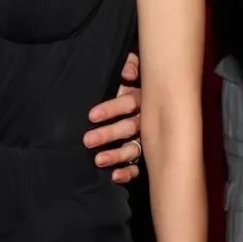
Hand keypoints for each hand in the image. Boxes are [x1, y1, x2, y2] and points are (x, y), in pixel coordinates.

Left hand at [84, 50, 142, 184]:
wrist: (155, 98)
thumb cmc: (128, 82)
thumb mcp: (129, 70)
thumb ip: (129, 65)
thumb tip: (128, 74)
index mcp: (142, 98)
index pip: (129, 102)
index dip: (112, 109)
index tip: (91, 116)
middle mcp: (146, 119)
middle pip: (130, 127)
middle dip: (108, 134)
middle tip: (87, 140)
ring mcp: (146, 139)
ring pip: (133, 148)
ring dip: (116, 155)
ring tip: (98, 160)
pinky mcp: (143, 155)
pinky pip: (138, 166)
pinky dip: (127, 172)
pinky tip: (115, 176)